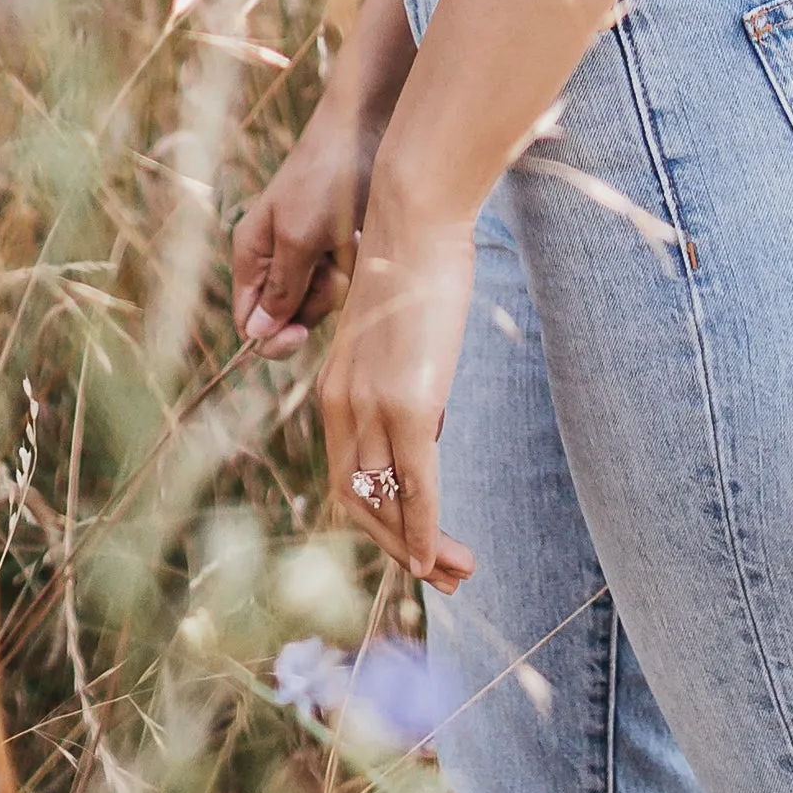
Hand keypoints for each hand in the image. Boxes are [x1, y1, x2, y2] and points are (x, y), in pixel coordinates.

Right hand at [232, 92, 373, 357]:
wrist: (367, 130)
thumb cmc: (324, 179)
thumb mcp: (298, 237)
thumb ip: (280, 288)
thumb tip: (256, 334)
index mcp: (253, 255)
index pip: (251, 322)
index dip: (273, 337)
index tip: (300, 333)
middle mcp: (278, 258)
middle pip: (292, 315)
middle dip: (316, 301)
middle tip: (330, 266)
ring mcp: (311, 252)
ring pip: (324, 300)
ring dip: (341, 281)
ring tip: (349, 242)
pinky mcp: (340, 245)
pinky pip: (347, 280)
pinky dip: (357, 266)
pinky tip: (362, 238)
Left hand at [319, 195, 477, 593]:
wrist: (413, 217)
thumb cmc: (415, 267)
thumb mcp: (396, 337)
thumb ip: (401, 384)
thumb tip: (425, 422)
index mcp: (335, 390)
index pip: (349, 477)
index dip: (379, 522)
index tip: (416, 545)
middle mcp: (343, 405)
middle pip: (359, 503)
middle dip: (397, 546)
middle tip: (441, 575)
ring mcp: (373, 407)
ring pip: (387, 504)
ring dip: (419, 548)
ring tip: (456, 572)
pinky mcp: (407, 404)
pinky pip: (415, 485)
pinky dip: (425, 529)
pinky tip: (439, 556)